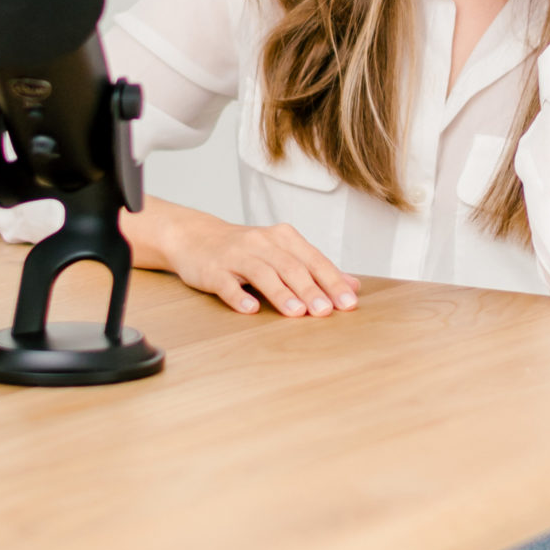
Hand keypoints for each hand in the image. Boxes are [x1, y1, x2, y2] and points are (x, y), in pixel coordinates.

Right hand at [124, 198, 358, 317]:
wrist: (196, 237)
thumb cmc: (246, 250)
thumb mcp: (283, 253)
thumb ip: (316, 269)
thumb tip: (353, 286)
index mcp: (283, 238)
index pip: (313, 259)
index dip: (332, 280)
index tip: (348, 302)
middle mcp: (261, 243)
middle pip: (290, 266)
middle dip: (310, 289)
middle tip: (326, 311)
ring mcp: (236, 256)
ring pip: (262, 273)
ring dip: (281, 293)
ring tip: (297, 312)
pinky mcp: (213, 270)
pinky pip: (226, 283)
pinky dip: (238, 295)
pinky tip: (250, 308)